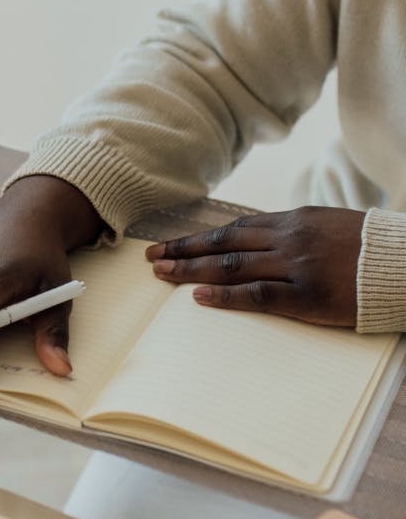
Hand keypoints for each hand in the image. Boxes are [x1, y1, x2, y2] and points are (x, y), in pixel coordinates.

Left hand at [146, 205, 363, 326]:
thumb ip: (290, 231)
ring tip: (162, 274)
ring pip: (233, 266)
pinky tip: (199, 297)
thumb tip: (253, 239)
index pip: (233, 228)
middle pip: (224, 244)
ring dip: (193, 271)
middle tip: (151, 259)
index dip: (197, 238)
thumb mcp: (326, 225)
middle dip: (184, 252)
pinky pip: (259, 295)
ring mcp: (297, 266)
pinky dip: (226, 296)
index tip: (169, 245)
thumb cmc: (368, 248)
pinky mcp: (308, 296)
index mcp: (293, 220)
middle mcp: (289, 239)